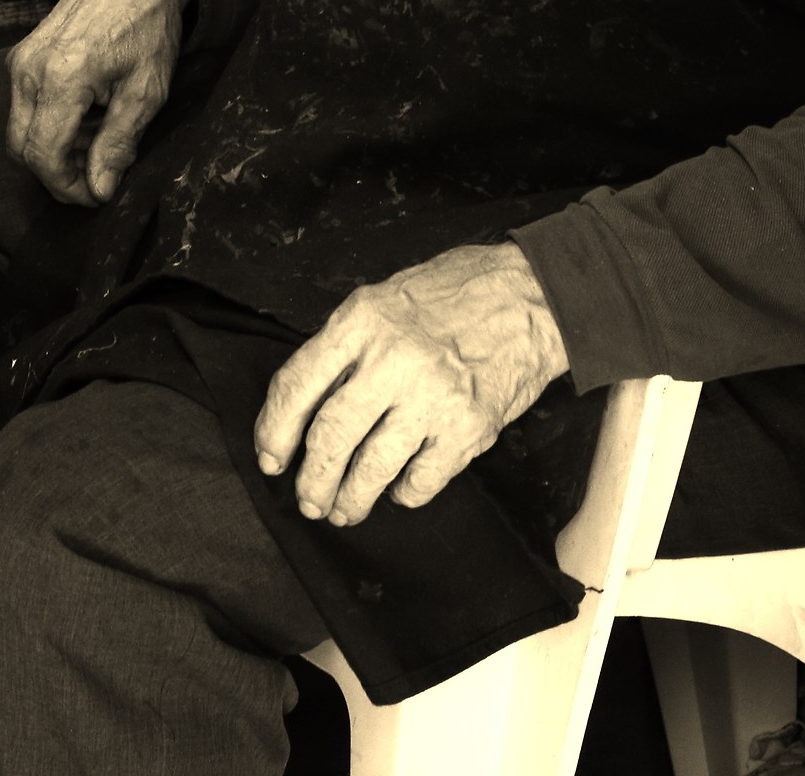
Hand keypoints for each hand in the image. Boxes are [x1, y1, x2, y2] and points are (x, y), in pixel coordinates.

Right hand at [5, 0, 189, 205]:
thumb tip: (99, 189)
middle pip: (22, 148)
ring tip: (97, 139)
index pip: (43, 156)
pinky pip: (23, 104)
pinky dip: (48, 121)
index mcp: (62, 79)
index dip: (68, 187)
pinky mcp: (22, 53)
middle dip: (56, 172)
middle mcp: (29, 70)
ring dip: (53, 147)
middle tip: (96, 175)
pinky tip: (86, 114)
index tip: (96, 194)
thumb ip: (117, 144)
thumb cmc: (147, 26)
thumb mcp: (145, 91)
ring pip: (20, 128)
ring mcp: (21, 59)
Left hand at [253, 244, 569, 525]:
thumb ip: (347, 344)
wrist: (533, 296)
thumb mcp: (386, 297)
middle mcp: (392, 358)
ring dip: (350, 500)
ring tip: (344, 510)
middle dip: (311, 481)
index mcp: (362, 319)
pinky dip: (403, 495)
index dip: (274, 430)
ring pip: (370, 470)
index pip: (297, 385)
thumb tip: (306, 405)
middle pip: (329, 437)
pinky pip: (419, 482)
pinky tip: (400, 489)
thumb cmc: (455, 293)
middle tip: (309, 499)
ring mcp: (432, 396)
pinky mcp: (468, 428)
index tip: (271, 456)